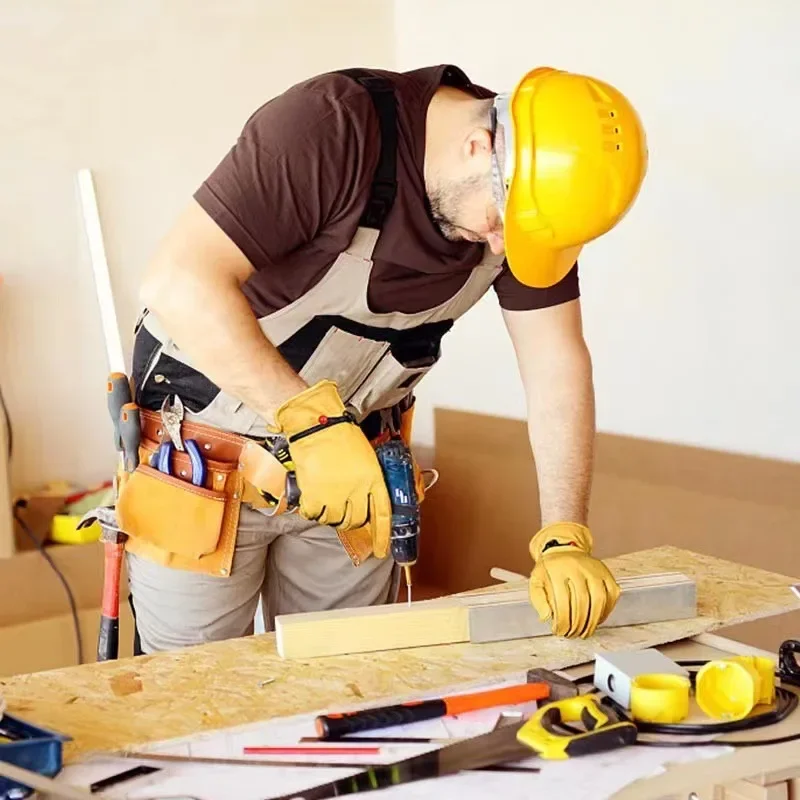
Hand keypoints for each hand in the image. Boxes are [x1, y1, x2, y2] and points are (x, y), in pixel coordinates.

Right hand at [273, 380, 391, 556]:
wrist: (316, 425)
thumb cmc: (340, 435)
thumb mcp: (366, 456)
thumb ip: (368, 479)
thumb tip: (367, 498)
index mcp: (373, 478)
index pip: (382, 514)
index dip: (382, 536)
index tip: (381, 550)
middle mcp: (356, 490)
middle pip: (357, 520)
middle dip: (351, 521)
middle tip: (344, 514)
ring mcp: (335, 494)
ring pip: (335, 520)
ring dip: (331, 516)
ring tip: (327, 503)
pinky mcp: (315, 495)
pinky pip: (314, 515)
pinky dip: (313, 511)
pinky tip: (313, 500)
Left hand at [528, 522, 619, 637]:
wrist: (564, 548)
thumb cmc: (550, 569)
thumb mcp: (536, 580)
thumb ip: (538, 598)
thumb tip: (546, 617)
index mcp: (558, 569)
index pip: (562, 600)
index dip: (562, 621)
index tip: (559, 631)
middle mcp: (578, 567)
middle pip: (582, 602)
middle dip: (578, 624)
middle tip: (572, 635)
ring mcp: (595, 569)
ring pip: (599, 600)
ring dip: (593, 621)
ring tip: (585, 632)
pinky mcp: (606, 573)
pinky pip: (611, 595)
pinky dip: (606, 611)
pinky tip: (597, 620)